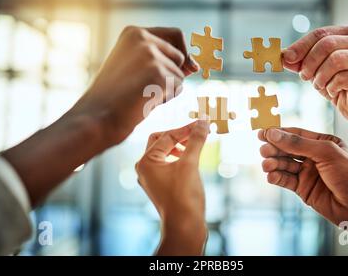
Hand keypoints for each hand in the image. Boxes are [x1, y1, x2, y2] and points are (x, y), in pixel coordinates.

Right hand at [69, 26, 198, 145]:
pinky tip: (145, 101)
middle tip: (147, 89)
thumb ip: (160, 60)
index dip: (183, 52)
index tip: (188, 68)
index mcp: (133, 32)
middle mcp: (142, 37)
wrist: (96, 116)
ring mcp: (150, 54)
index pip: (174, 34)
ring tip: (142, 95)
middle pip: (180, 57)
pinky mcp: (157, 73)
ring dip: (168, 90)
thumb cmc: (114, 97)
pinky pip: (178, 88)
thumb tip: (195, 65)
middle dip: (172, 76)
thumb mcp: (135, 68)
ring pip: (180, 75)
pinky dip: (166, 99)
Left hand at [136, 120, 208, 254]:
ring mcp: (152, 178)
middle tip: (197, 131)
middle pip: (161, 141)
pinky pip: (168, 164)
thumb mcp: (190, 164)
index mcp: (146, 161)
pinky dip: (179, 157)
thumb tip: (203, 121)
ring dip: (180, 146)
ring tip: (196, 144)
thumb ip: (195, 140)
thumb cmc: (184, 196)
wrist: (184, 226)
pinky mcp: (161, 185)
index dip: (186, 128)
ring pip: (165, 152)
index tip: (203, 122)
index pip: (167, 136)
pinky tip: (191, 159)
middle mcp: (145, 168)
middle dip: (179, 135)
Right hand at [258, 127, 347, 231]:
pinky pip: (285, 180)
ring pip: (284, 165)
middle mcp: (314, 157)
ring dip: (273, 164)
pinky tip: (271, 176)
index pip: (296, 135)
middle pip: (287, 149)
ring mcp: (308, 173)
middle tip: (263, 150)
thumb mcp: (326, 153)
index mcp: (323, 143)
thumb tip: (273, 133)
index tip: (262, 132)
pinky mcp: (303, 189)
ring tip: (266, 165)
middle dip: (273, 149)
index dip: (278, 133)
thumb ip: (298, 144)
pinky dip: (276, 177)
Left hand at [283, 26, 347, 123]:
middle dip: (310, 63)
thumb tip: (281, 56)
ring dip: (320, 76)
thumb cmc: (333, 82)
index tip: (287, 59)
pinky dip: (332, 86)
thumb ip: (297, 61)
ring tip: (319, 85)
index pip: (319, 33)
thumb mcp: (312, 69)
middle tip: (304, 77)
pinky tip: (332, 91)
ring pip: (336, 60)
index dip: (300, 46)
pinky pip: (343, 78)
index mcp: (346, 33)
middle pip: (327, 44)